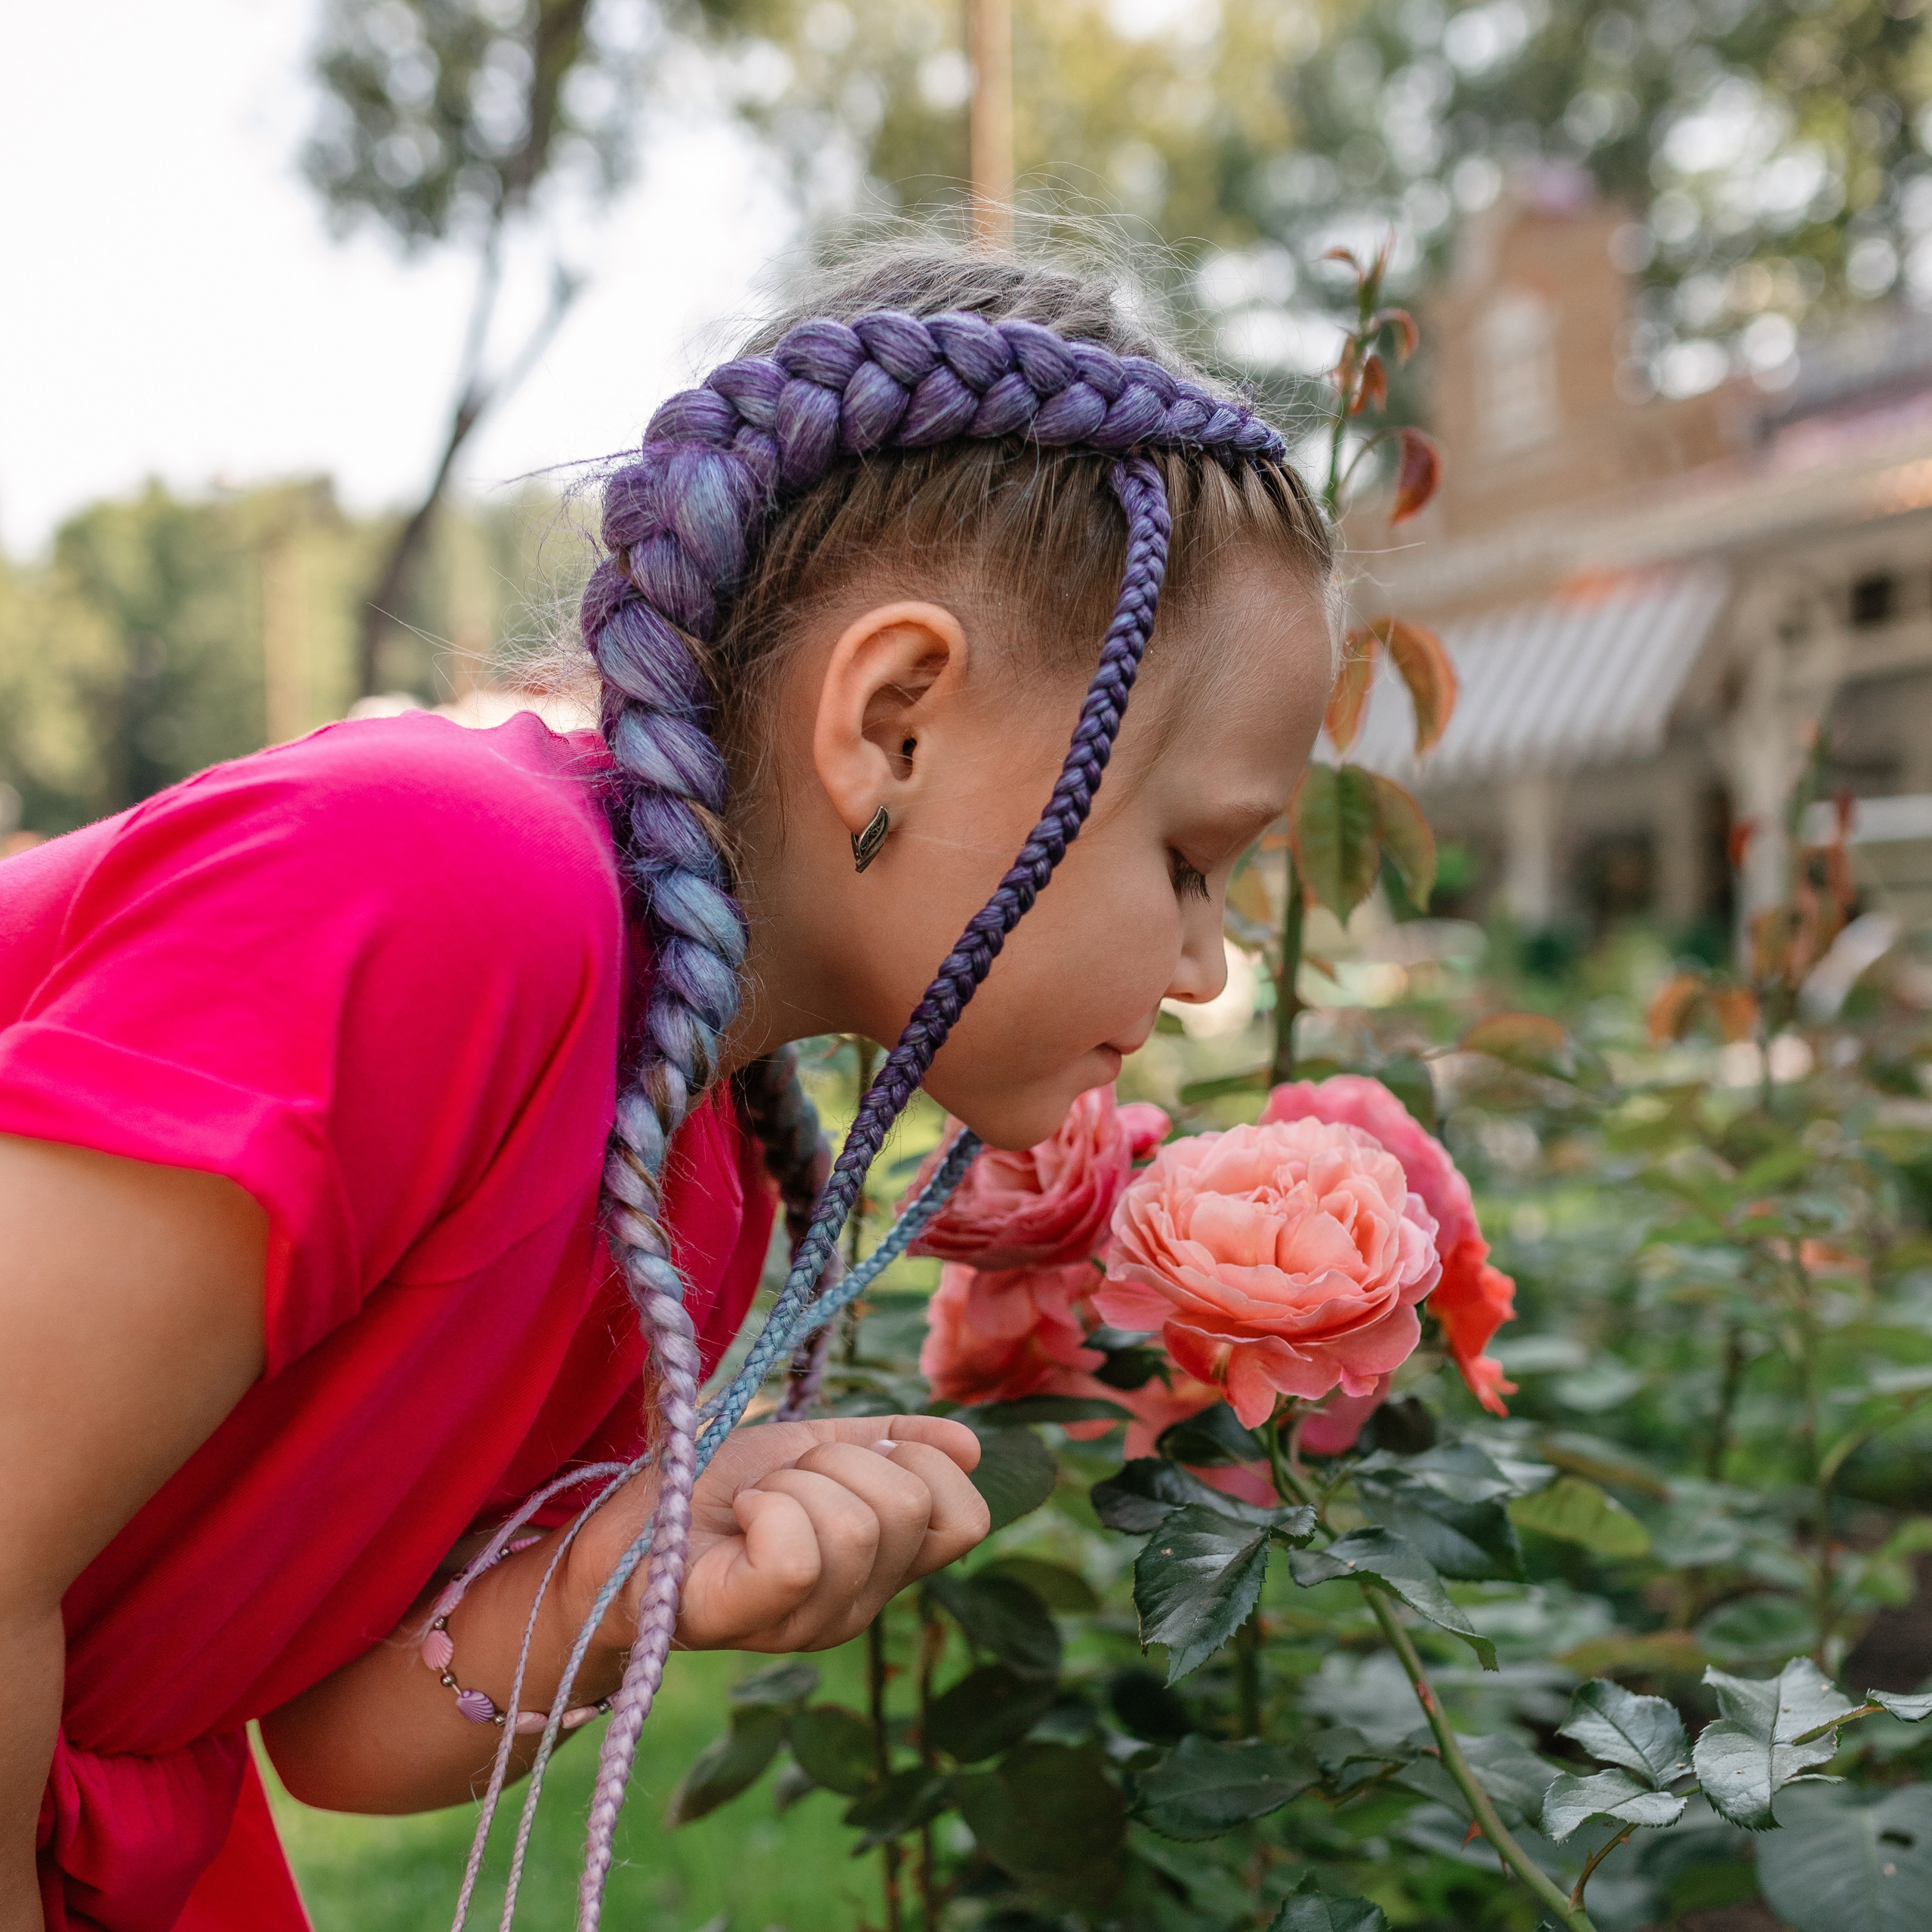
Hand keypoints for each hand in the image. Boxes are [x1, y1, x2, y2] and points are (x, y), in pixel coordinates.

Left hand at [571, 1417, 989, 1655]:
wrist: (614, 1533)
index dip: (921, 1462)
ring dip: (794, 1479)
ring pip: (856, 1524)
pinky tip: (739, 1516)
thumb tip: (972, 1445)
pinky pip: (798, 1556)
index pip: (965, 1518)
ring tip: (753, 1500)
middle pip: (911, 1508)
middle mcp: (856, 1607)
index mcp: (880, 1567)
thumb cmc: (708, 1492)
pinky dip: (767, 1506)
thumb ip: (888, 1446)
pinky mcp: (746, 1619)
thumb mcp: (810, 1450)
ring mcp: (806, 1624)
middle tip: (782, 1479)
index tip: (851, 1453)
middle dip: (843, 1459)